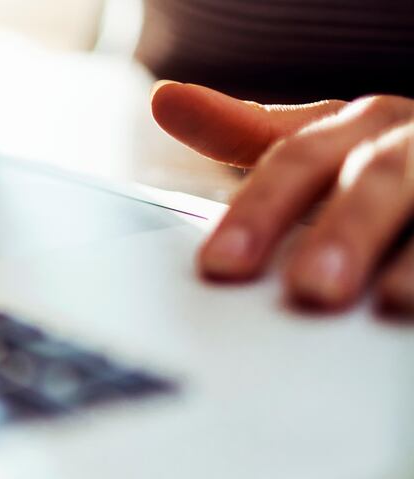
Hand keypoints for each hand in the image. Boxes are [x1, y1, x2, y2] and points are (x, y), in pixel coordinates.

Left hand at [152, 82, 413, 317]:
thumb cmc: (389, 161)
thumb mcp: (324, 143)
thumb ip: (248, 131)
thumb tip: (166, 100)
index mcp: (362, 126)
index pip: (299, 159)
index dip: (259, 211)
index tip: (220, 266)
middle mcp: (412, 144)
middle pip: (375, 179)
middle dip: (345, 230)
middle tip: (310, 290)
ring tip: (392, 302)